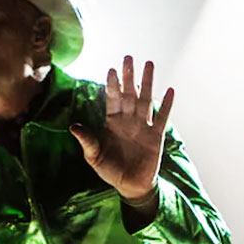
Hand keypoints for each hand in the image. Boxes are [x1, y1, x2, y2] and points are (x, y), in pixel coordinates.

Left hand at [69, 55, 173, 201]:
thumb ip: (87, 140)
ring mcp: (143, 126)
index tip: (111, 69)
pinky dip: (167, 105)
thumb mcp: (94, 156)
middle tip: (128, 57)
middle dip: (129, 76)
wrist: (129, 185)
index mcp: (112, 122)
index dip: (112, 85)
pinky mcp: (156, 136)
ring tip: (149, 64)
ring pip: (146, 100)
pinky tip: (170, 90)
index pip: (113, 98)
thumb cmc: (110, 170)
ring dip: (148, 82)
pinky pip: (162, 118)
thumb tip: (73, 126)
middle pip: (129, 93)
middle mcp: (128, 120)